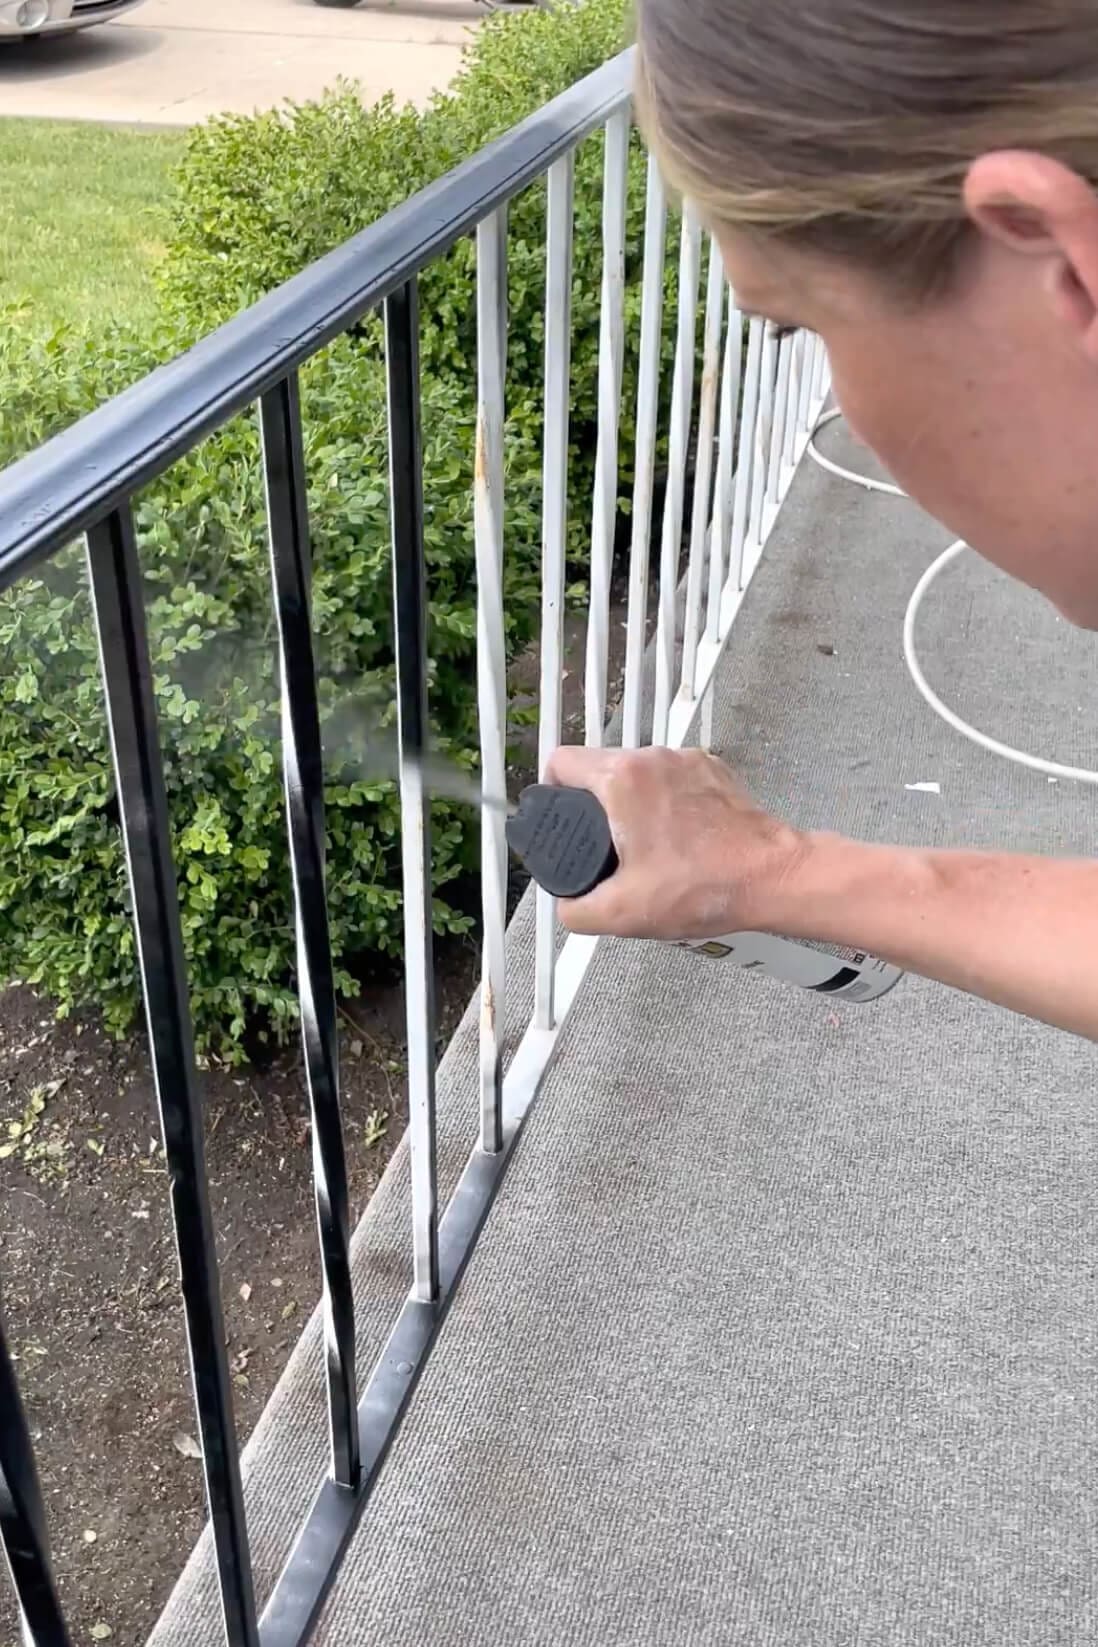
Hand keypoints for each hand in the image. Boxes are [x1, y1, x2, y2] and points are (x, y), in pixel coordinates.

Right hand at [542, 745, 806, 939]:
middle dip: (592, 804)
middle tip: (602, 844)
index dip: (550, 791)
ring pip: (636, 771)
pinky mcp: (712, 769)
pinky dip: (665, 801)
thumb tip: (566, 906)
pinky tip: (675, 837)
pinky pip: (670, 777)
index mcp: (621, 779)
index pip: (560, 761)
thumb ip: (576, 910)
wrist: (772, 877)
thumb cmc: (706, 887)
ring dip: (630, 802)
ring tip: (642, 845)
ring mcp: (686, 760)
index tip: (559, 817)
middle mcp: (652, 758)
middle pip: (598, 766)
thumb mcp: (623, 913)